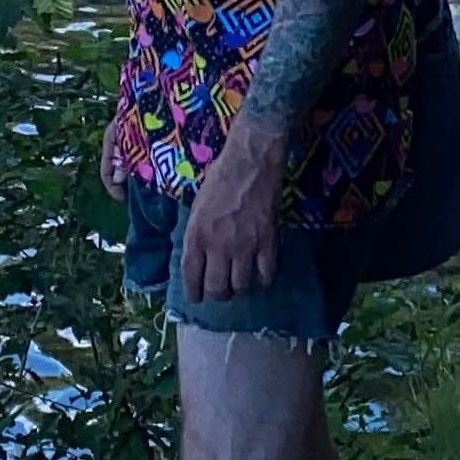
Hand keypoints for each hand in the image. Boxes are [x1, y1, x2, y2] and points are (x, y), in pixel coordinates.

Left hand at [181, 150, 291, 317]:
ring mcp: (245, 246)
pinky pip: (266, 274)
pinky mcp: (268, 242)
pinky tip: (261, 276)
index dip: (193, 293)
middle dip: (218, 295)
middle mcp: (218, 246)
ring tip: (240, 284)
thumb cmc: (220, 178)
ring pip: (241, 286)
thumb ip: (197, 234)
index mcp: (196, 235)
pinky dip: (263, 280)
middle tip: (222, 291)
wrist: (251, 161)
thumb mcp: (197, 207)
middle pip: (217, 289)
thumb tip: (199, 256)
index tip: (196, 298)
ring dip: (240, 289)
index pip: (191, 276)